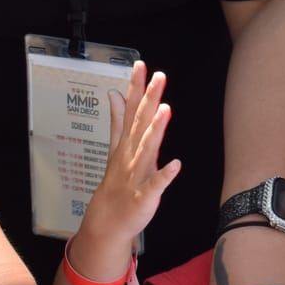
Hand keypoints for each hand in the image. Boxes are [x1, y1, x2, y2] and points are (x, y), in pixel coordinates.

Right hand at [77, 63, 181, 255]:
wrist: (108, 220)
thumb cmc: (117, 181)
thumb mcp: (116, 147)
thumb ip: (118, 120)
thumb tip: (113, 94)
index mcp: (127, 142)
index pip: (131, 110)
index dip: (136, 87)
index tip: (141, 65)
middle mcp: (131, 154)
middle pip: (140, 124)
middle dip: (149, 100)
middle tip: (159, 77)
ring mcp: (137, 173)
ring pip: (147, 149)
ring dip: (155, 130)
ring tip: (166, 109)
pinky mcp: (145, 194)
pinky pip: (155, 184)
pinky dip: (165, 175)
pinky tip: (175, 164)